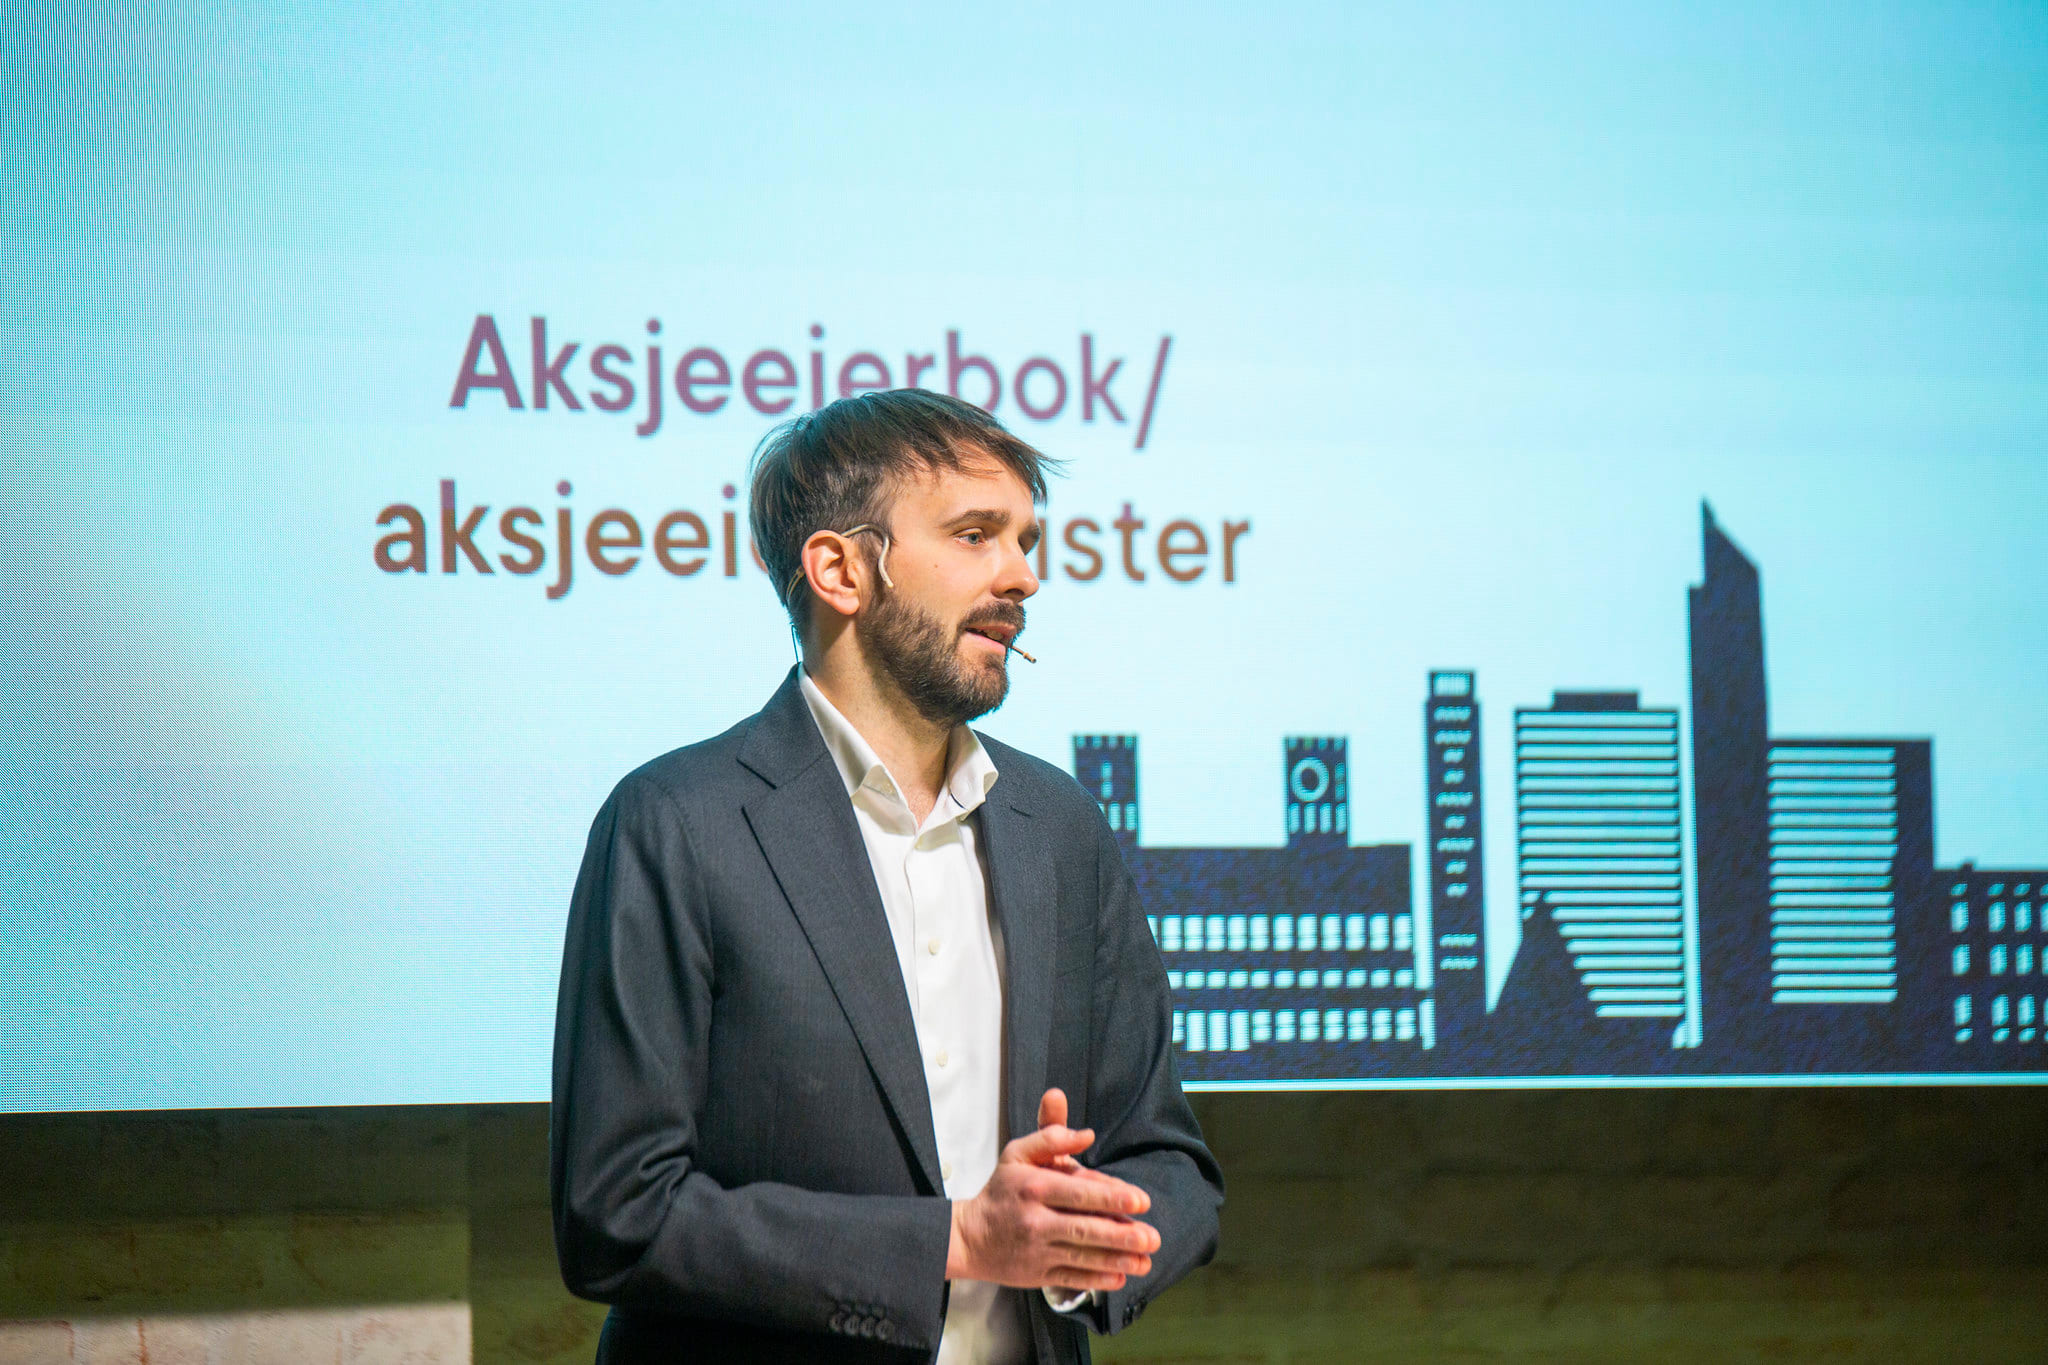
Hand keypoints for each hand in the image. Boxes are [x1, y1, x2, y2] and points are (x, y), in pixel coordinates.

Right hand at [947, 1088, 1160, 1292]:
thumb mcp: (1018, 1154)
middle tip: (1151, 1237)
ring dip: (1117, 1259)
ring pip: (1082, 1256)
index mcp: (1034, 1187)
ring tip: (1145, 1260)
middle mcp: (1036, 1220)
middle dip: (1121, 1235)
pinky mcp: (1037, 1274)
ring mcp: (1037, 1250)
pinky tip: (1120, 1277)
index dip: (1111, 1196)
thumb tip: (1086, 1134)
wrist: (969, 1238)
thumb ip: (1051, 1137)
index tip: (1141, 1201)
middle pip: (1084, 1228)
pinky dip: (1097, 1280)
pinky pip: (1072, 1278)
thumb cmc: (1001, 1191)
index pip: (1078, 1192)